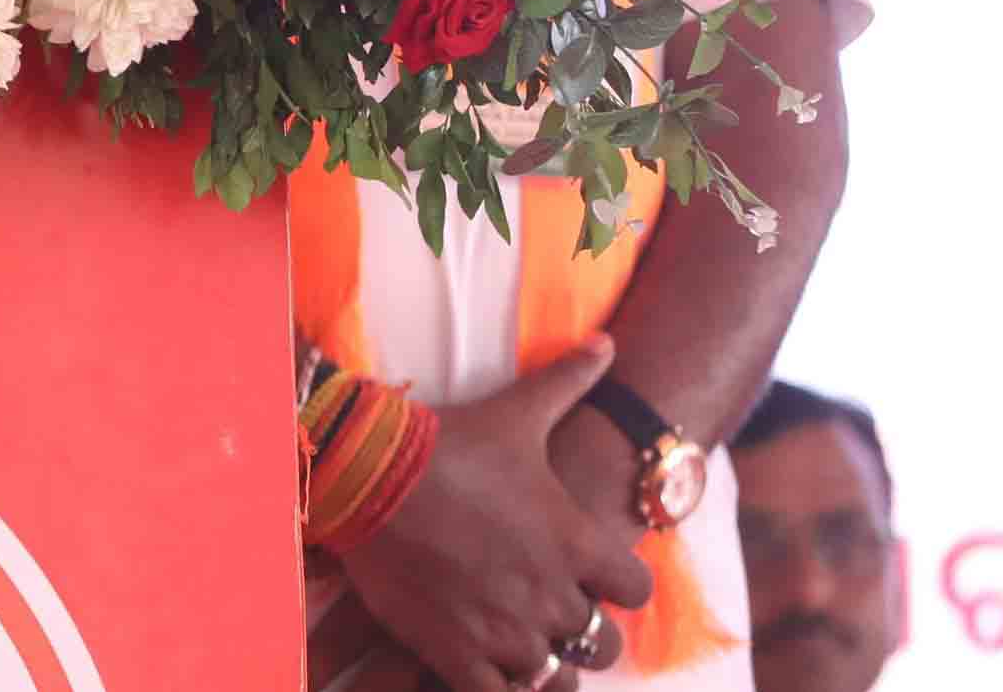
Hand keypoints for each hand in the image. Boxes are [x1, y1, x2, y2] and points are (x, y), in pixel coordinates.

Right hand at [325, 341, 651, 691]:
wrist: (366, 472)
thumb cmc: (448, 443)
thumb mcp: (518, 413)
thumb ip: (569, 381)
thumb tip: (608, 345)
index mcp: (574, 543)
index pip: (635, 591)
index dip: (617, 586)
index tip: (590, 574)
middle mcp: (550, 594)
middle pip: (600, 642)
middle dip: (578, 629)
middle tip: (547, 608)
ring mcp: (505, 629)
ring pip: (554, 676)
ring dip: (540, 660)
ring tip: (514, 638)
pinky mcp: (456, 652)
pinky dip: (498, 687)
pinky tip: (482, 664)